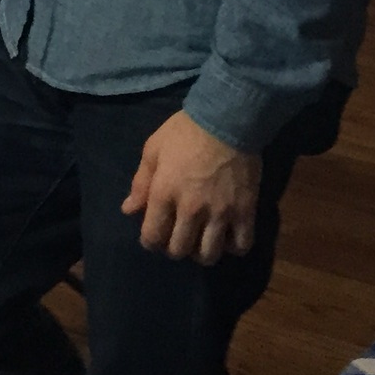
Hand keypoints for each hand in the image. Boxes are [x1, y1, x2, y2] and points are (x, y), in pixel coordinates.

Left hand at [122, 111, 259, 263]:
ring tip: (201, 243)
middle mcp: (190, 209)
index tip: (154, 237)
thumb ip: (140, 183)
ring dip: (202, 254)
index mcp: (164, 194)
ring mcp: (220, 212)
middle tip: (177, 238)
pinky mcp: (245, 211)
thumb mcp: (153, 150)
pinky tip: (227, 238)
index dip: (150, 242)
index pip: (152, 236)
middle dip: (174, 249)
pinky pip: (241, 244)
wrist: (226, 120)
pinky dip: (234, 247)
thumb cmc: (185, 132)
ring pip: (209, 254)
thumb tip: (128, 210)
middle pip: (179, 250)